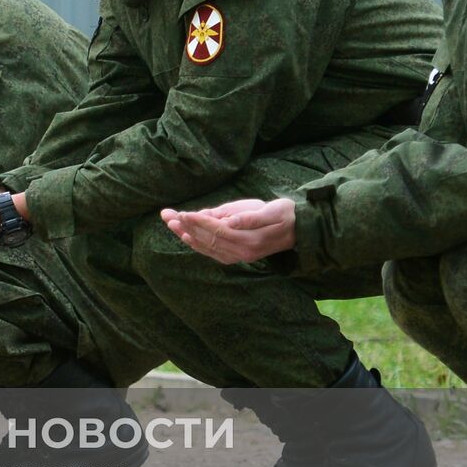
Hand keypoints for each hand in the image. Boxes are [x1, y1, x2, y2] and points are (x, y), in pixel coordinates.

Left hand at [161, 198, 295, 264]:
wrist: (299, 230)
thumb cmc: (284, 214)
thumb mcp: (271, 210)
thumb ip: (249, 217)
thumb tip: (228, 222)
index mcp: (250, 240)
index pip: (218, 231)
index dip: (199, 222)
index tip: (183, 213)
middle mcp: (243, 252)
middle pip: (208, 240)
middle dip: (186, 227)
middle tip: (167, 216)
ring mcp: (240, 256)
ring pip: (208, 247)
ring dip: (187, 235)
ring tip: (171, 224)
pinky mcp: (238, 256)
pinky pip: (213, 252)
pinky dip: (199, 245)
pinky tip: (187, 237)